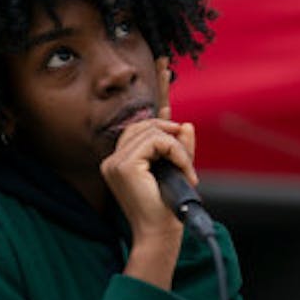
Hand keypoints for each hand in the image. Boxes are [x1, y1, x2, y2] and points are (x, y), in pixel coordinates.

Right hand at [100, 59, 196, 289]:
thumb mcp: (178, 172)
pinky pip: (158, 141)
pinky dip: (176, 153)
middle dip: (172, 135)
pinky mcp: (124, 166)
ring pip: (153, 131)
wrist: (162, 234)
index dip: (155, 91)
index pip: (139, 122)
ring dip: (177, 149)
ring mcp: (115, 162)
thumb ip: (180, 147)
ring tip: (185, 172)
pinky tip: (181, 170)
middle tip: (186, 162)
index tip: (163, 64)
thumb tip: (185, 124)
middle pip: (146, 124)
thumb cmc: (168, 210)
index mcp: (122, 160)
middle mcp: (114, 159)